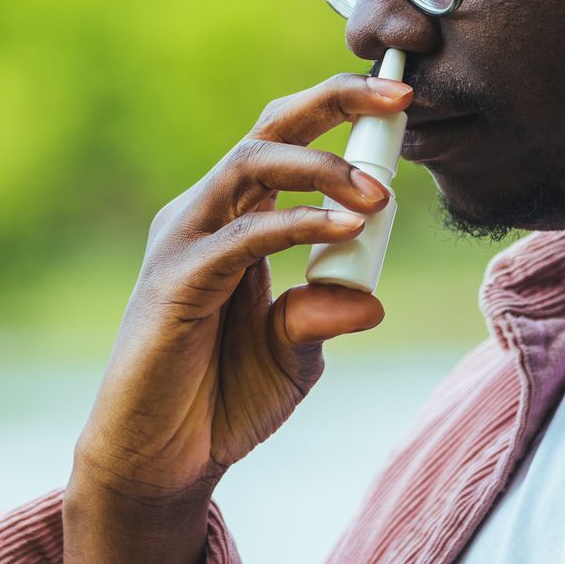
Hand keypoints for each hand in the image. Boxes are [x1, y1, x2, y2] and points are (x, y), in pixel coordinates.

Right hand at [71, 70, 413, 508]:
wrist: (160, 467)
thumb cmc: (221, 401)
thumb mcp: (294, 354)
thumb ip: (323, 316)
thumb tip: (369, 299)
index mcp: (236, 217)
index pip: (288, 139)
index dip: (341, 112)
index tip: (404, 102)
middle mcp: (207, 214)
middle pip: (269, 128)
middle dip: (336, 100)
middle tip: (400, 96)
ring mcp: (185, 242)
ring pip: (250, 162)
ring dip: (322, 167)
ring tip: (378, 193)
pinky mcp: (175, 281)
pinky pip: (243, 234)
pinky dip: (297, 223)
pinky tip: (344, 227)